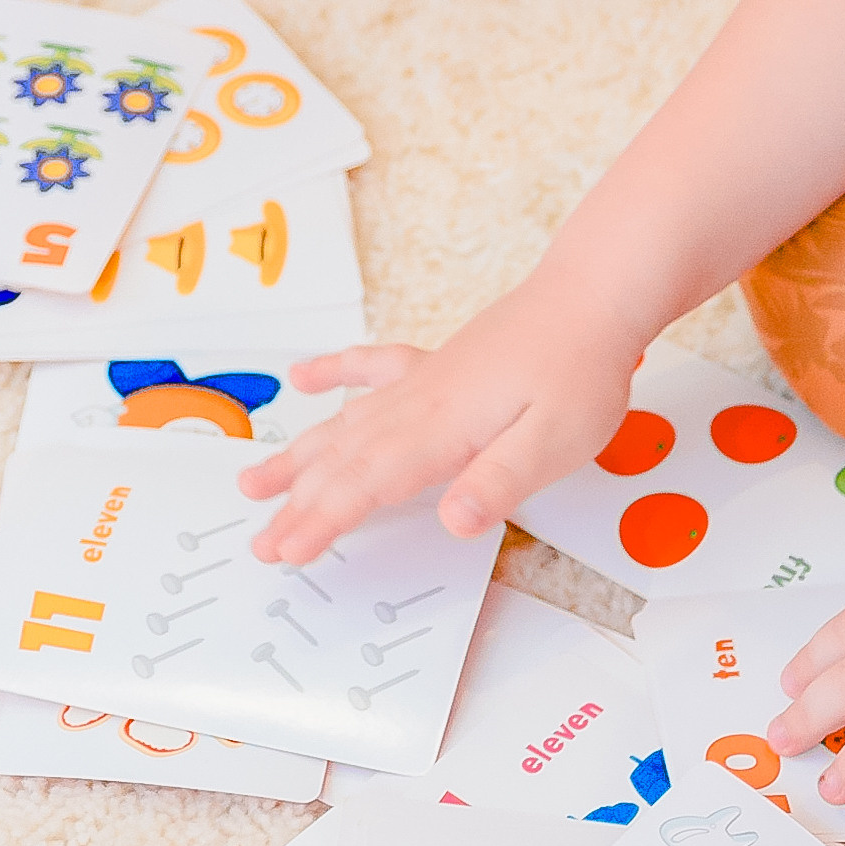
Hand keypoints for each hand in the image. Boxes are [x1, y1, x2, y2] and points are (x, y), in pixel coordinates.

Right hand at [240, 283, 651, 564]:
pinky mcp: (435, 362)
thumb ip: (500, 480)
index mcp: (443, 427)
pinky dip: (333, 372)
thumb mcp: (557, 439)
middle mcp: (418, 402)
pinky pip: (370, 367)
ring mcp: (422, 379)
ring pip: (344, 423)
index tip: (285, 550)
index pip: (368, 483)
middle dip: (298, 503)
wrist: (591, 295)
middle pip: (343, 460)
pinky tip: (303, 376)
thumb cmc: (580, 369)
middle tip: (259, 542)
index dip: (323, 520)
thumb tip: (452, 522)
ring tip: (253, 481)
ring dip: (298, 455)